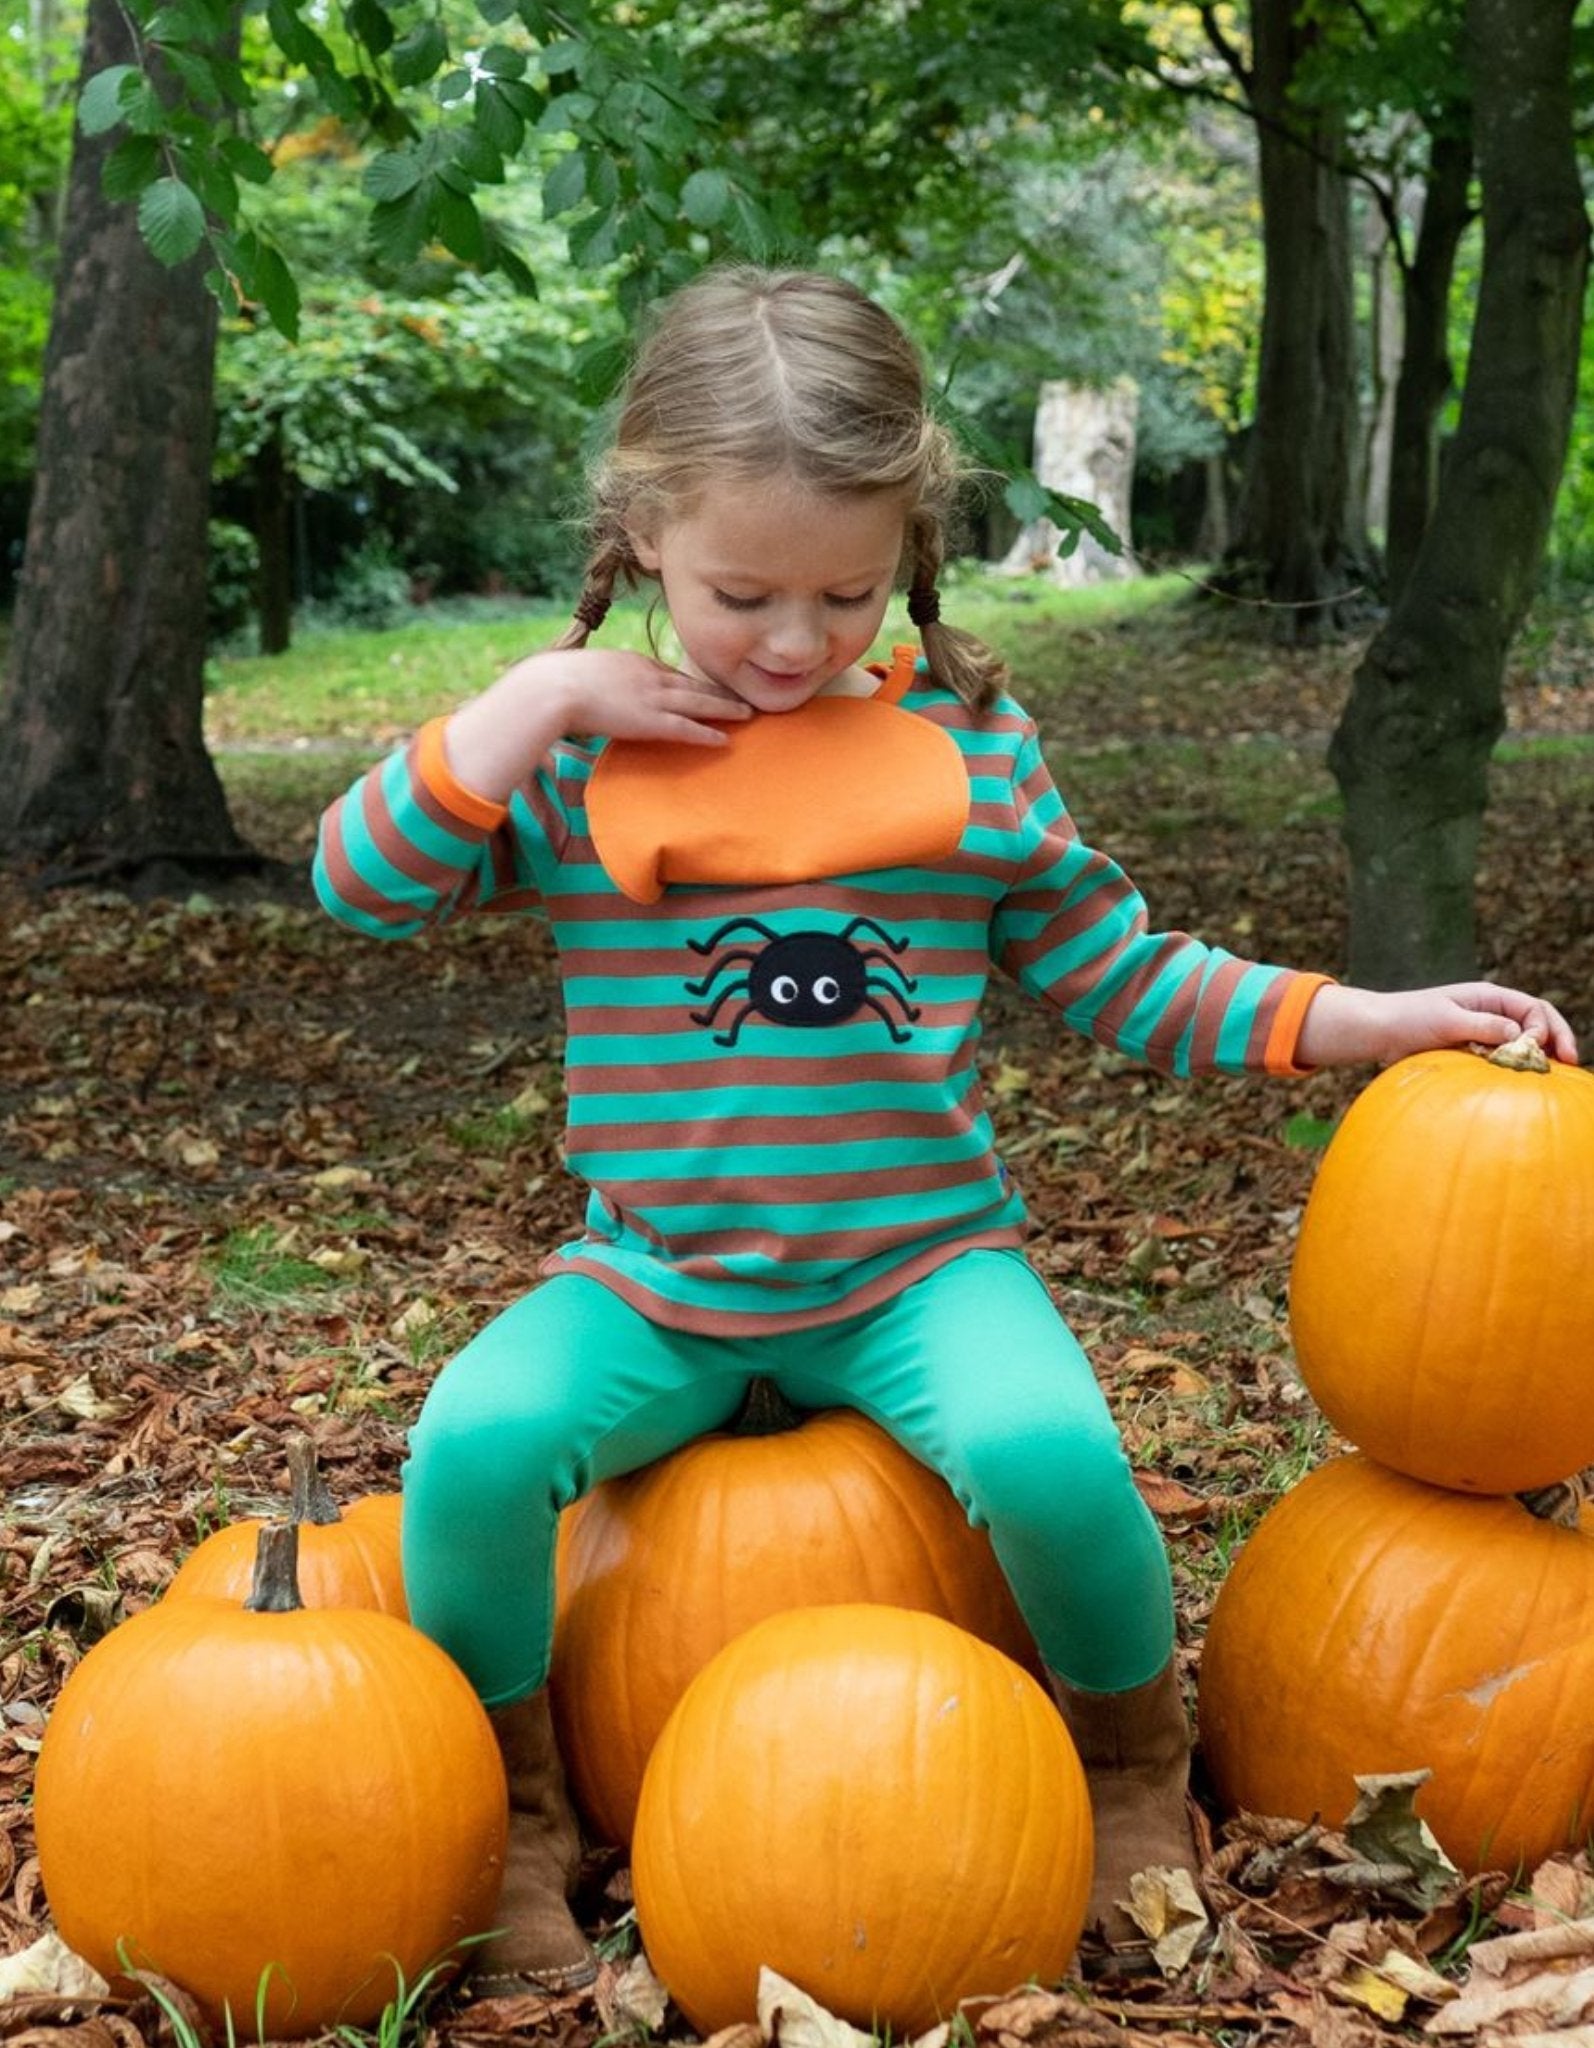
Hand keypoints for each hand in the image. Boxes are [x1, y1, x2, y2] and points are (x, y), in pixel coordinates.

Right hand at [441, 647, 750, 802]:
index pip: (667, 671)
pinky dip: (708, 733)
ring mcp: (652, 697)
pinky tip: (725, 739)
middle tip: (741, 694)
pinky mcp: (650, 721)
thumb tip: (586, 693)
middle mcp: (648, 675)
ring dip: (725, 709)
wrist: (552, 688)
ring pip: (699, 702)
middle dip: (718, 689)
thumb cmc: (554, 684)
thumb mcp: (580, 674)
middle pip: (692, 683)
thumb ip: (593, 682)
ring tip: (747, 714)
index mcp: (631, 661)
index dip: (688, 681)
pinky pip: (687, 728)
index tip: (703, 686)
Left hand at [1296, 980, 1579, 1068]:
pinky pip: (1501, 1060)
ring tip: (1554, 1075)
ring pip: (1521, 1044)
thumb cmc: (1408, 1019)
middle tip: (1571, 1063)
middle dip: (1555, 1040)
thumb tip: (1519, 1036)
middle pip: (1536, 1024)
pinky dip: (1514, 1070)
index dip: (1544, 1027)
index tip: (1535, 1049)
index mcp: (1488, 997)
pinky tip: (1523, 1085)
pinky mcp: (1471, 1052)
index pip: (1533, 1008)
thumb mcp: (1447, 1019)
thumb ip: (1483, 1026)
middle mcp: (1490, 1013)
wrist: (1377, 1032)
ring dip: (1538, 1057)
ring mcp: (1482, 1033)